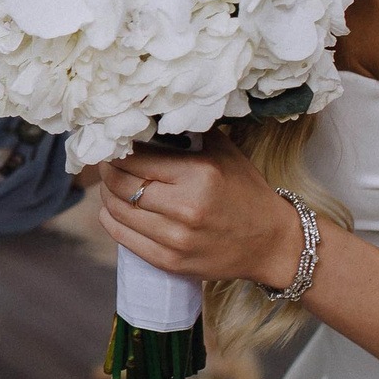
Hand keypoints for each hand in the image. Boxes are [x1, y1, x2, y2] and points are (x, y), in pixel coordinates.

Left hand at [101, 138, 303, 288]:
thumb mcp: (226, 153)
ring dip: (107, 194)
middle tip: (108, 162)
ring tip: (111, 183)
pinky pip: (123, 239)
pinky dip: (112, 220)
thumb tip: (152, 116)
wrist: (270, 243)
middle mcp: (185, 208)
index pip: (136, 159)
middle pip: (121, 185)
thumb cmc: (246, 192)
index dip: (118, 150)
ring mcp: (175, 240)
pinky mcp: (170, 262)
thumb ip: (190, 133)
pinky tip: (114, 208)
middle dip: (108, 170)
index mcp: (198, 175)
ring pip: (117, 211)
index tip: (113, 144)